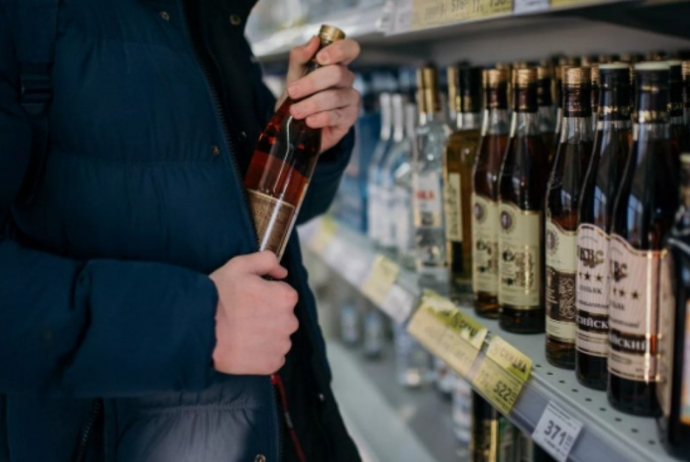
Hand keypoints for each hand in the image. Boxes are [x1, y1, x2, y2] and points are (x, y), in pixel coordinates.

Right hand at [210, 251, 298, 374]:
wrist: (198, 328)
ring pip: (279, 338)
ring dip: (266, 335)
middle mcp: (290, 322)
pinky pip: (272, 357)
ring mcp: (281, 345)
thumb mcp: (240, 266)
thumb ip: (266, 260)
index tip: (249, 300)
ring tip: (242, 333)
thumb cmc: (218, 295)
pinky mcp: (272, 364)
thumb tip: (282, 272)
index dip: (266, 295)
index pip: (284, 295)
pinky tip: (244, 347)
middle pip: (283, 318)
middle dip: (268, 316)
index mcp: (286, 297)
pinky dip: (262, 354)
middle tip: (243, 317)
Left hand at [280, 36, 360, 153]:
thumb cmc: (298, 99)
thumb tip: (313, 41)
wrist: (295, 127)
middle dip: (312, 82)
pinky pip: (336, 116)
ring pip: (335, 97)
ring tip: (295, 111)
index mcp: (336, 64)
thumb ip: (300, 57)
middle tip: (293, 91)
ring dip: (311, 104)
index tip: (320, 58)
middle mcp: (346, 80)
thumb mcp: (293, 76)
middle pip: (337, 73)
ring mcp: (350, 100)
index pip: (350, 49)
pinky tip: (309, 121)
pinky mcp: (349, 118)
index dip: (338, 50)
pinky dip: (320, 118)